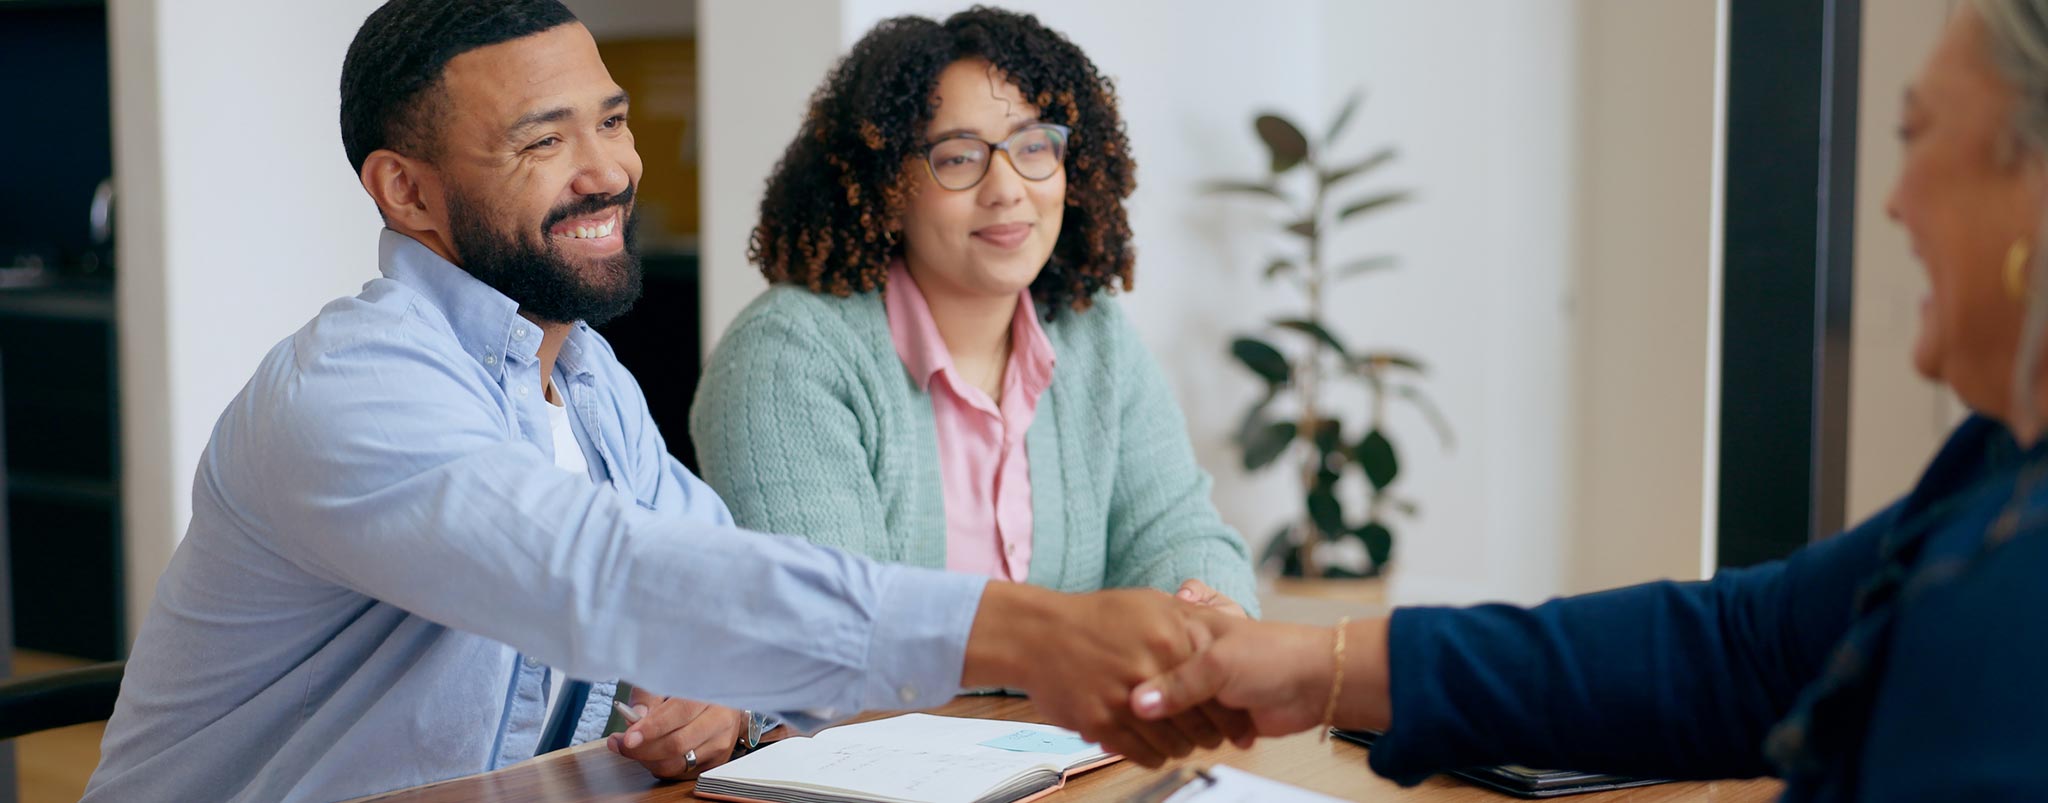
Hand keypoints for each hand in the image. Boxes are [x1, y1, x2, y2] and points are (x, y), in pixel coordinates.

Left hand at [606, 688, 746, 779]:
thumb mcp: (667, 681)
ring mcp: (721, 743)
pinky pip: (681, 772)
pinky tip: (650, 752)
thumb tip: (637, 716)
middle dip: (643, 748)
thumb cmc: (691, 689)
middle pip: (678, 743)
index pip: (680, 712)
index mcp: (710, 693)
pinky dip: (659, 765)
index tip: (629, 737)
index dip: (652, 727)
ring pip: (678, 762)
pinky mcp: (716, 761)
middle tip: (620, 744)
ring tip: (633, 747)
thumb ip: (649, 695)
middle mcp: (721, 719)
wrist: (720, 702)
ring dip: (648, 759)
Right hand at [960, 583, 1254, 766]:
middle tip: (1212, 738)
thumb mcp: (1151, 603)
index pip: (1219, 691)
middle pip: (1201, 724)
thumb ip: (1190, 618)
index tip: (1237, 723)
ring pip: (1174, 744)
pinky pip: (1144, 754)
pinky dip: (1154, 755)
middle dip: (1211, 736)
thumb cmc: (1094, 618)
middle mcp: (1151, 668)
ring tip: (1181, 742)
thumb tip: (1227, 629)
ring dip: (1181, 747)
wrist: (1037, 634)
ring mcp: (1125, 697)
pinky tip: (1154, 746)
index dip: (1232, 713)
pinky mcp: (1101, 722)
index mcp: (1171, 637)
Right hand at [1130, 616, 1391, 738]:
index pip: (1142, 653)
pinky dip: (1188, 741)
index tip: (1119, 687)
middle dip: (1153, 706)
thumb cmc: (1273, 655)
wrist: (1316, 683)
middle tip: (1149, 713)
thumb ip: (1177, 685)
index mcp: (1184, 630)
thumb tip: (1137, 705)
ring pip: (1169, 715)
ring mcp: (1202, 689)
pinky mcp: (1214, 717)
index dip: (1131, 673)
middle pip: (1151, 689)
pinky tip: (1188, 739)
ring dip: (1176, 727)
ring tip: (1185, 724)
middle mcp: (1189, 658)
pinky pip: (1189, 734)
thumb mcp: (1218, 664)